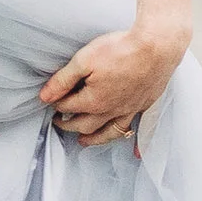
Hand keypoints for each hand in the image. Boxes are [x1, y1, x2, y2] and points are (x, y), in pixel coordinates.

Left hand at [39, 21, 187, 147]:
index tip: (51, 100)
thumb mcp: (84, 59)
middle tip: (59, 123)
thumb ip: (63, 80)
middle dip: (68, 125)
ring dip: (94, 139)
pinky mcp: (144, 105)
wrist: (157, 47)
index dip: (57, 103)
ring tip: (84, 141)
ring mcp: (129, 110)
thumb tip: (44, 96)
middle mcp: (111, 111)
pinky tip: (135, 153)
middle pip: (85, 124)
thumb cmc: (121, 50)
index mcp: (93, 101)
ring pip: (108, 132)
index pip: (68, 106)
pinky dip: (132, 142)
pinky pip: (136, 128)